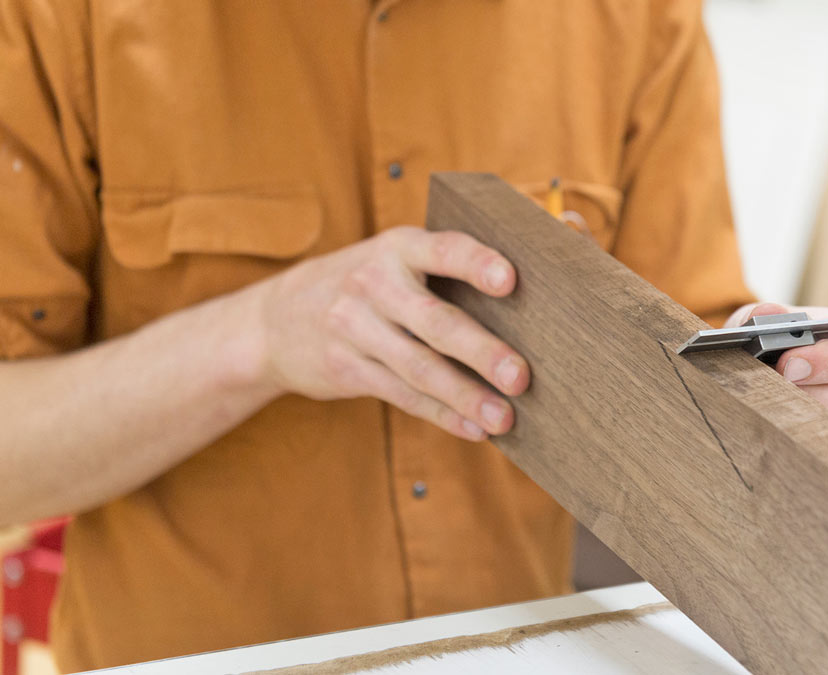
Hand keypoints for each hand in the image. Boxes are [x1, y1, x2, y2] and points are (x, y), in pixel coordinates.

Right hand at [250, 226, 528, 441]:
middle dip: (481, 351)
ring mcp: (355, 329)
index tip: (510, 280)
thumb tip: (542, 267)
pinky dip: (442, 415)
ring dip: (465, 396)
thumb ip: (450, 264)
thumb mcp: (394, 258)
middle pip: (435, 321)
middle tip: (522, 376)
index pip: (443, 250)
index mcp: (398, 248)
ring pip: (419, 368)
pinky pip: (402, 396)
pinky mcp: (347, 370)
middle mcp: (373, 284)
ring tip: (505, 417)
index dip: (476, 264)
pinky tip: (474, 429)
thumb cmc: (368, 284)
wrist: (274, 320)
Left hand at [725, 303, 827, 442]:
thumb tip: (766, 317)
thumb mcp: (774, 322)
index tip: (788, 364)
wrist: (779, 370)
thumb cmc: (786, 341)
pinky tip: (775, 430)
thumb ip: (769, 317)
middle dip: (810, 397)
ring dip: (801, 422)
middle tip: (769, 392)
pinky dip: (800, 443)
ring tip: (766, 410)